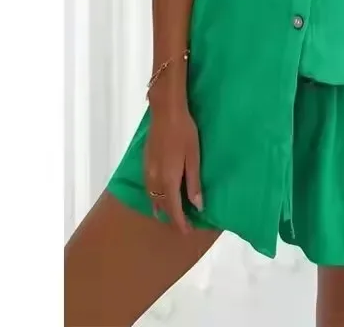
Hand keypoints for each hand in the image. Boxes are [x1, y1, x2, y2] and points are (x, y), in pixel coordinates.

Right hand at [144, 102, 202, 234]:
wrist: (166, 112)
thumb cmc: (184, 132)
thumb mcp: (194, 157)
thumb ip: (194, 182)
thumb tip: (197, 205)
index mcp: (168, 179)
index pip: (173, 208)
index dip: (180, 222)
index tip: (187, 232)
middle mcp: (154, 178)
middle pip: (160, 205)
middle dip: (171, 217)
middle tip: (183, 224)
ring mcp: (148, 170)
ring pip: (152, 197)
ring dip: (161, 207)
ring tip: (172, 214)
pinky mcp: (145, 162)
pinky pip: (148, 187)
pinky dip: (154, 196)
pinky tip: (160, 195)